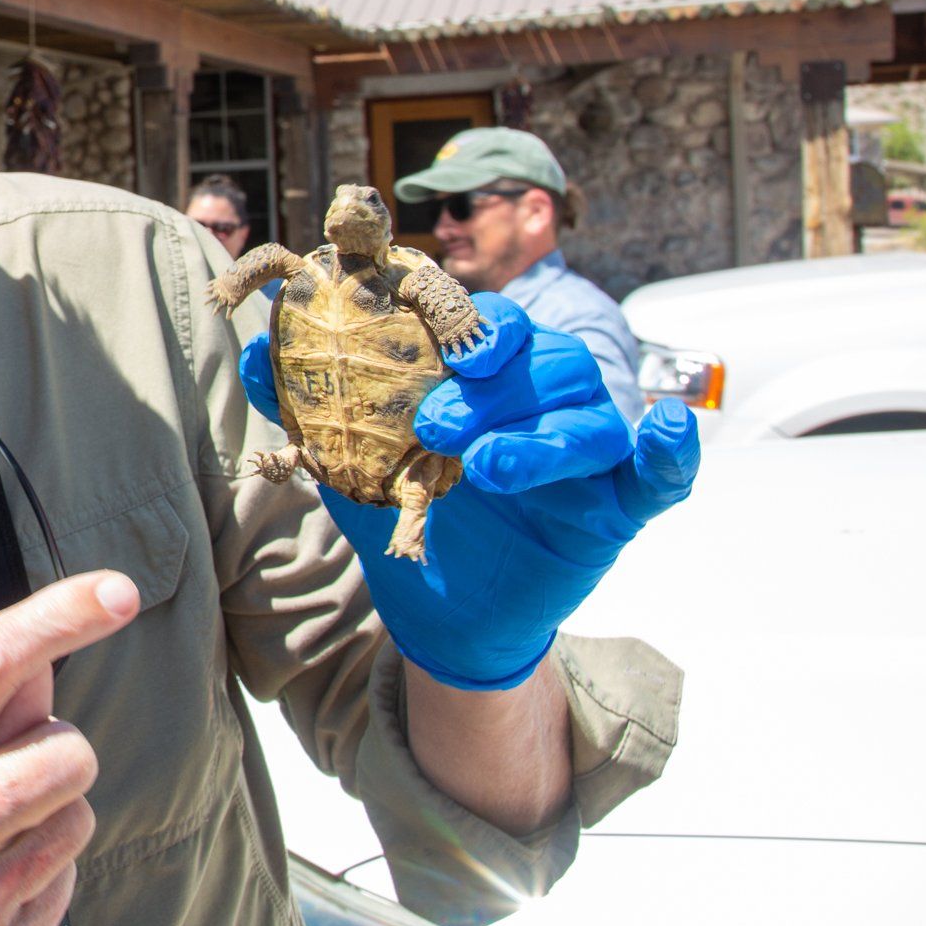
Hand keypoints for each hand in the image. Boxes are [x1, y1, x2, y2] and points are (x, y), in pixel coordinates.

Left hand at [244, 292, 698, 688]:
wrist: (436, 607)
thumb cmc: (403, 510)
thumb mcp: (348, 460)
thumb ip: (305, 403)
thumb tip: (254, 346)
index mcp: (482, 376)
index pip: (486, 324)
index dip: (463, 318)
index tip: (425, 333)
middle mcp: (539, 399)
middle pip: (543, 361)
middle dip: (493, 385)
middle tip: (434, 421)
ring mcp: (584, 453)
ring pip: (590, 416)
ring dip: (542, 434)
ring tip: (486, 466)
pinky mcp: (615, 507)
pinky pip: (660, 476)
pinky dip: (671, 452)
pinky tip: (667, 430)